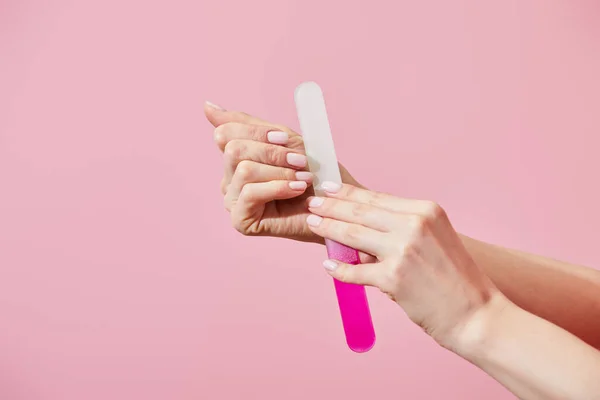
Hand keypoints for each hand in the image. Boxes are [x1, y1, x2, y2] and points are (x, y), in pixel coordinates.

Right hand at [204, 101, 362, 242]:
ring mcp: (233, 201)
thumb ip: (248, 125)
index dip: (258, 133)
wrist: (336, 205)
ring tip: (304, 177)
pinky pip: (250, 193)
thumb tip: (207, 105)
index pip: (226, 133)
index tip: (285, 139)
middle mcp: (229, 180)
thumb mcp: (284, 141)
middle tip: (301, 161)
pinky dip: (279, 187)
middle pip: (233, 149)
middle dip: (271, 152)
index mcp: (235, 159)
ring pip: (243, 170)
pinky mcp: (240, 220)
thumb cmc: (314, 173)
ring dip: (280, 171)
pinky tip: (297, 189)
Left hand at [304, 182, 503, 348]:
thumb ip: (401, 228)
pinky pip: (355, 271)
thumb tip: (362, 227)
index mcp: (426, 210)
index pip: (376, 197)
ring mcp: (402, 250)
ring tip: (312, 224)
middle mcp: (414, 224)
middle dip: (331, 206)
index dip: (348, 192)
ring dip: (328, 228)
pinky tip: (328, 266)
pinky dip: (339, 270)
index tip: (328, 187)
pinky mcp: (393, 278)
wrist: (476, 314)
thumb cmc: (455, 278)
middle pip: (360, 211)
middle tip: (311, 202)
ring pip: (352, 234)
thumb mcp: (435, 238)